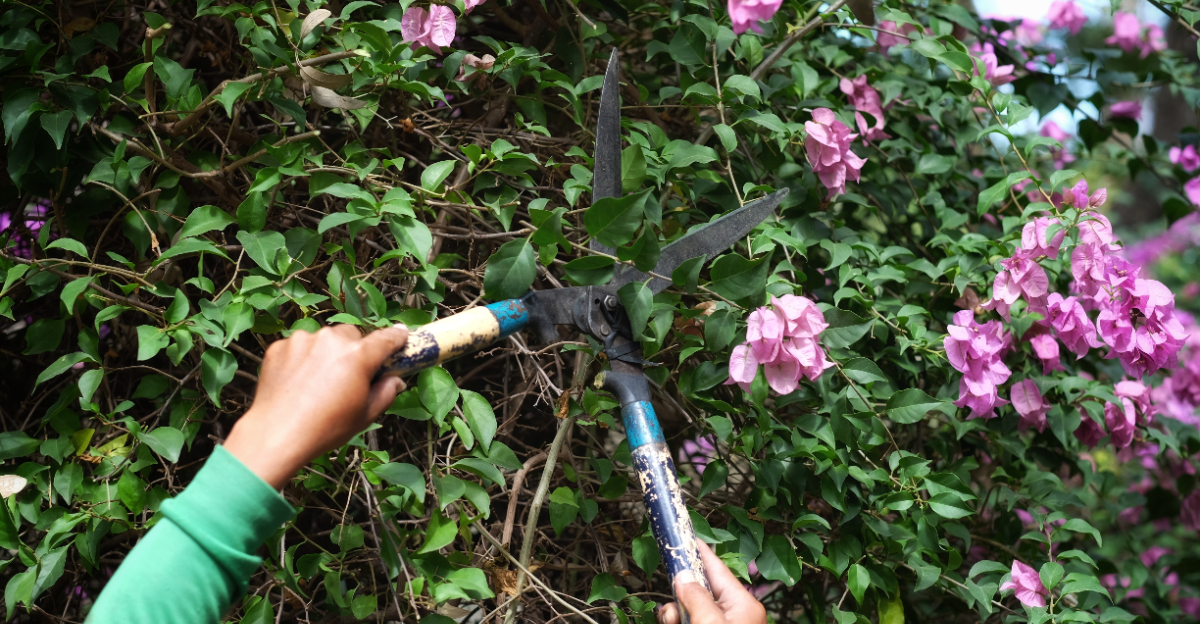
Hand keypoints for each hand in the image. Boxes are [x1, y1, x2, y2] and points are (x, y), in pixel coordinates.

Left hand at [223, 324, 408, 488]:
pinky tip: (297, 383)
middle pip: (351, 335)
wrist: (275, 435)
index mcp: (358, 355)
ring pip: (322, 339)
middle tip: (348, 375)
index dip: (396, 337)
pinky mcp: (279, 347)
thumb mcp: (364, 416)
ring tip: (317, 383)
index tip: (402, 335)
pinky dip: (301, 359)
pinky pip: (298, 347)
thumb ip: (385, 393)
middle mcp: (330, 340)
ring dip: (325, 353)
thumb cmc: (325, 429)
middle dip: (353, 349)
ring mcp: (302, 341)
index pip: (385, 338)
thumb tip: (395, 380)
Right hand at [658, 542, 766, 623]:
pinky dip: (681, 621)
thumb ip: (696, 597)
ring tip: (670, 620)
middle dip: (681, 592)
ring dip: (677, 612)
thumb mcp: (710, 623)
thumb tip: (682, 575)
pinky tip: (672, 623)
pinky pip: (694, 620)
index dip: (699, 552)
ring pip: (694, 608)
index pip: (717, 568)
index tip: (685, 537)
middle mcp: (735, 614)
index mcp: (742, 604)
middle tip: (669, 602)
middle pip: (702, 590)